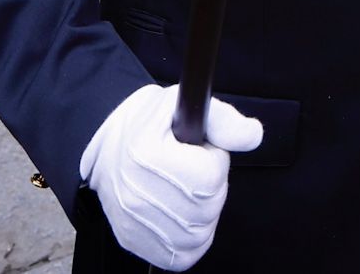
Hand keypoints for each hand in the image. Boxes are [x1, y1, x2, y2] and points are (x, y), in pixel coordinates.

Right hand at [81, 84, 261, 270]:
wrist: (109, 143)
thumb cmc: (151, 123)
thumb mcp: (184, 104)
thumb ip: (223, 119)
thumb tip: (251, 135)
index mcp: (146, 153)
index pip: (209, 177)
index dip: (214, 160)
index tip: (201, 150)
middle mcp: (134, 193)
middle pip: (206, 208)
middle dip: (212, 187)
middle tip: (194, 170)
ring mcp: (132, 221)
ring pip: (198, 235)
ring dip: (204, 213)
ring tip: (187, 189)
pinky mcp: (132, 240)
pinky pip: (181, 255)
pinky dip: (192, 239)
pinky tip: (184, 213)